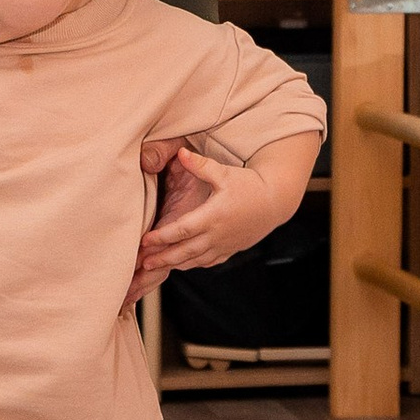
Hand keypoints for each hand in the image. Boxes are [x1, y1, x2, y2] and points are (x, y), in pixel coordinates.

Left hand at [129, 137, 278, 298]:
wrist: (276, 202)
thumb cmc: (250, 185)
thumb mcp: (224, 173)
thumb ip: (200, 165)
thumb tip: (182, 152)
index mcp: (213, 215)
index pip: (182, 230)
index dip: (161, 237)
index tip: (145, 240)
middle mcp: (217, 234)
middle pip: (184, 251)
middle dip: (162, 258)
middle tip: (143, 262)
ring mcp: (224, 245)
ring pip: (195, 260)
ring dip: (174, 264)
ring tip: (155, 266)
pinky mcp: (230, 250)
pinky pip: (208, 262)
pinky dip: (192, 265)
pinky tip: (180, 264)